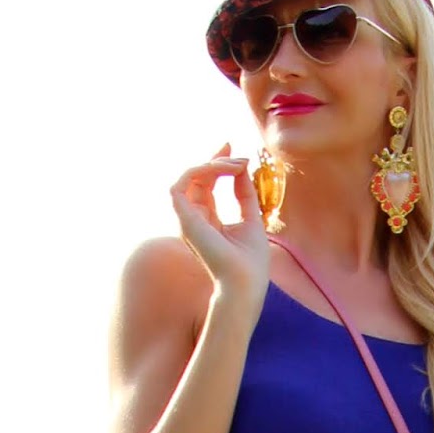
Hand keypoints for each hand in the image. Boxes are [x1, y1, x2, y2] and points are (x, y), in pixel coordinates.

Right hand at [168, 143, 268, 304]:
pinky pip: (182, 184)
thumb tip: (242, 167)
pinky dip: (201, 171)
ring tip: (237, 164)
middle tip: (239, 154)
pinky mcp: (184, 220)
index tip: (234, 150)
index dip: (217, 164)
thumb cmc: (251, 261)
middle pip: (197, 178)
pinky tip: (224, 168)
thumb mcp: (251, 218)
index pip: (206, 185)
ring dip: (213, 165)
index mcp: (207, 221)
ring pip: (190, 177)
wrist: (245, 283)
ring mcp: (186, 220)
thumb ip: (245, 194)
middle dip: (216, 159)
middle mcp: (193, 219)